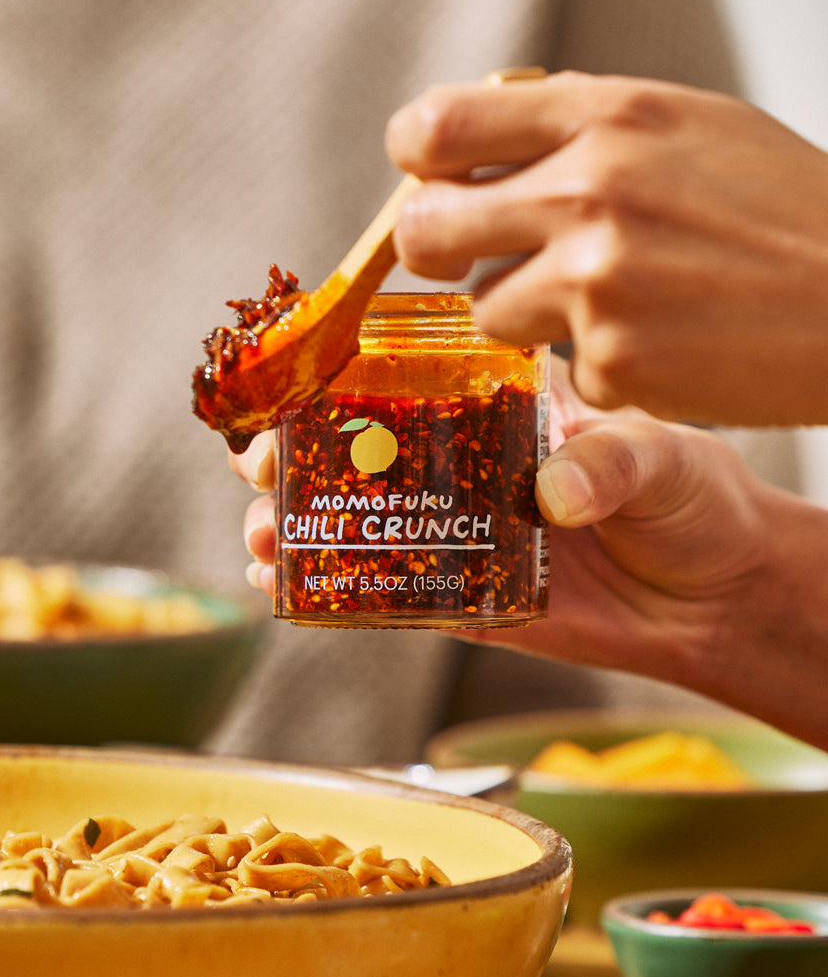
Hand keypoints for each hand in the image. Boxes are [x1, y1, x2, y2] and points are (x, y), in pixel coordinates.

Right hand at [227, 381, 827, 748]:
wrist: (716, 602)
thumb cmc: (697, 505)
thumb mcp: (664, 459)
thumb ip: (612, 463)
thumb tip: (552, 492)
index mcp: (499, 411)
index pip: (406, 377)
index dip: (338, 375)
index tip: (290, 378)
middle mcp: (464, 468)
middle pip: (357, 451)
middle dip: (294, 453)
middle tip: (260, 463)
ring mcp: (455, 535)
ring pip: (355, 522)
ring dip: (295, 525)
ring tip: (261, 535)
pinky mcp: (460, 600)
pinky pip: (382, 594)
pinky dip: (327, 592)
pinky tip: (279, 589)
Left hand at [385, 71, 827, 426]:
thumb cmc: (785, 213)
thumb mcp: (689, 129)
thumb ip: (584, 132)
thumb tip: (487, 145)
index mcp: (608, 116)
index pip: (440, 126)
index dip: (417, 160)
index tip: (429, 180)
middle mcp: (591, 189)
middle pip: (425, 229)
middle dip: (435, 251)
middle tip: (462, 260)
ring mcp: (597, 277)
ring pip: (487, 310)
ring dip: (529, 315)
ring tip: (612, 303)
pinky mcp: (613, 356)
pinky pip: (560, 366)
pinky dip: (598, 364)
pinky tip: (661, 343)